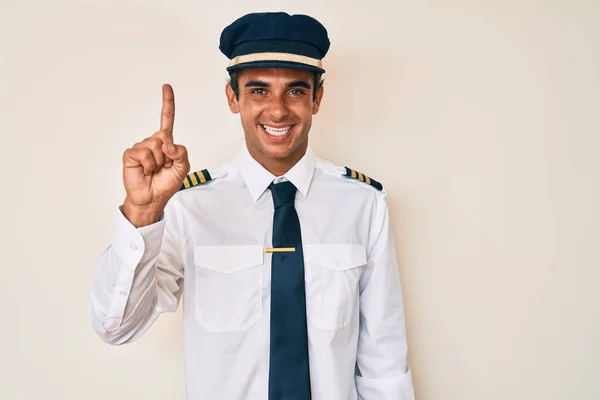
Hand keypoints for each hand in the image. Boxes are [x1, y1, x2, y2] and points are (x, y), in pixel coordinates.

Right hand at [121, 84, 189, 225]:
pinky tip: (145, 171)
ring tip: (153, 170)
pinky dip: (148, 164)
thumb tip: (168, 143)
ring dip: (158, 162)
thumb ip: (181, 153)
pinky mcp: (130, 154)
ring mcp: (141, 147)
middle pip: (164, 137)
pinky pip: (143, 153)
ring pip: (155, 145)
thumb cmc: (166, 183)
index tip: (166, 87)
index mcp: (166, 142)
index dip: (167, 103)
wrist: (152, 198)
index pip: (166, 119)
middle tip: (163, 167)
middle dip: (168, 155)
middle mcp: (152, 142)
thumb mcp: (182, 168)